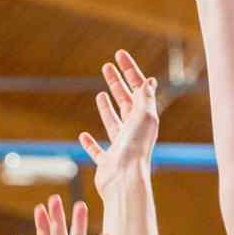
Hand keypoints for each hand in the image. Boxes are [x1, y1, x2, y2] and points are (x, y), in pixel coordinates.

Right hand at [80, 51, 161, 198]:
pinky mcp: (107, 162)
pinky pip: (98, 150)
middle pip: (125, 101)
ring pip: (113, 122)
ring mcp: (120, 146)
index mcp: (143, 118)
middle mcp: (133, 131)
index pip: (137, 87)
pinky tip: (84, 136)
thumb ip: (145, 99)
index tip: (118, 54)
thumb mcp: (144, 117)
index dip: (129, 69)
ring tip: (100, 94)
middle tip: (107, 66)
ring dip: (107, 107)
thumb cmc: (135, 148)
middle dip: (117, 83)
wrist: (125, 180)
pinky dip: (90, 143)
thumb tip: (149, 82)